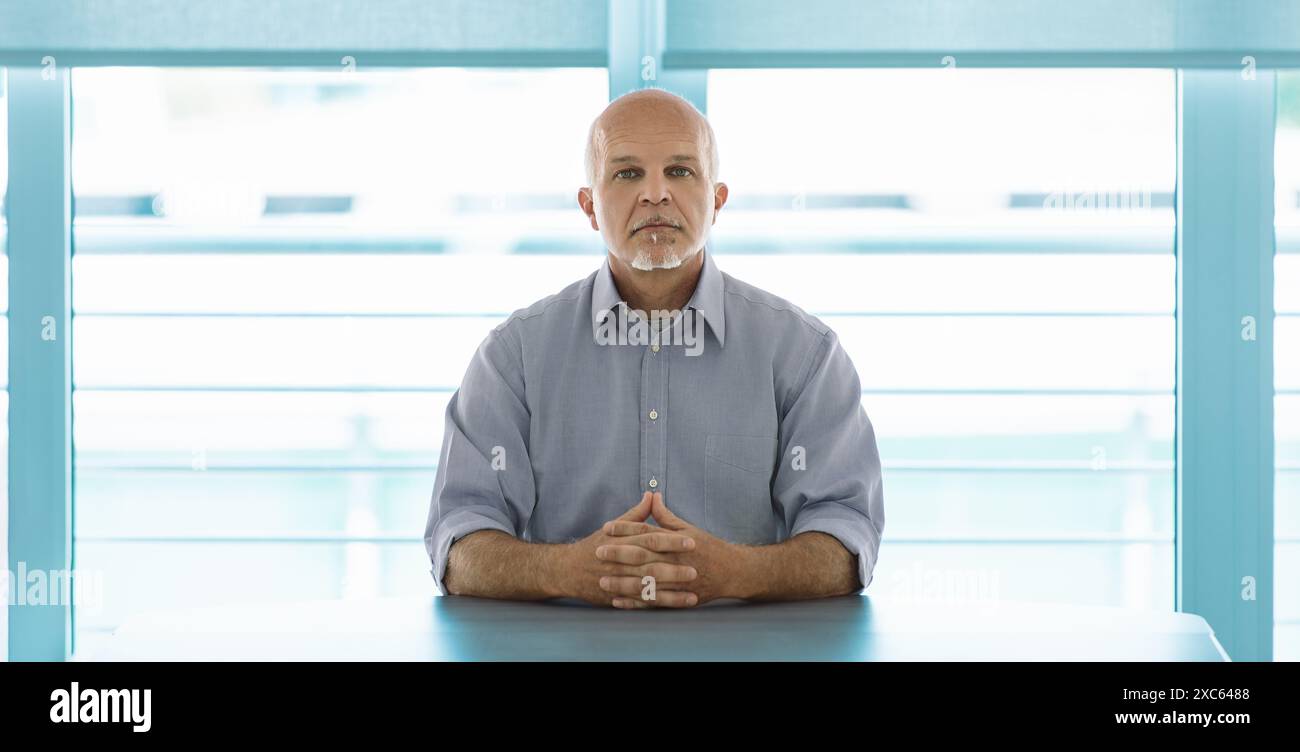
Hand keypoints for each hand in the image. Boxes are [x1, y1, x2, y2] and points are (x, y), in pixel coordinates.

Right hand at [560, 492, 700, 607]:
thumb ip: (636, 514)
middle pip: (650, 564)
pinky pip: (642, 602)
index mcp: (622, 541)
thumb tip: (652, 495)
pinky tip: (677, 604)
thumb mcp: (614, 527)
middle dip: (674, 568)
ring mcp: (619, 581)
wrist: (567, 570)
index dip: (671, 541)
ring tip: (693, 592)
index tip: (691, 541)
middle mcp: (620, 562)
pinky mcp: (618, 597)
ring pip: (648, 587)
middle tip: (696, 569)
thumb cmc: (595, 546)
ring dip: (671, 591)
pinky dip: (660, 604)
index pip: (649, 539)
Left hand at [598, 492, 747, 606]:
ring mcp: (677, 580)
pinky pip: (654, 601)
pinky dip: (636, 602)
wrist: (732, 571)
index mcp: (675, 540)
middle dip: (619, 554)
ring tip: (602, 581)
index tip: (606, 527)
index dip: (626, 529)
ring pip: (646, 581)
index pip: (647, 532)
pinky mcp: (678, 597)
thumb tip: (652, 495)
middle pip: (643, 556)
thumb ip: (666, 516)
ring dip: (623, 582)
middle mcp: (675, 559)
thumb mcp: (688, 528)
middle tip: (598, 552)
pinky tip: (619, 601)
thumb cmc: (708, 547)